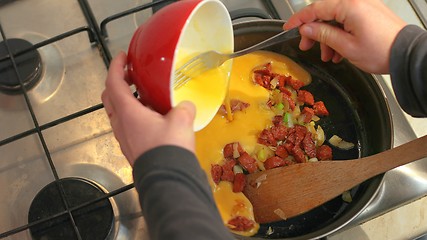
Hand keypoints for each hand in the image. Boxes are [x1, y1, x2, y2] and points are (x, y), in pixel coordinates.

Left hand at [101, 52, 195, 165]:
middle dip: (118, 82)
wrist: (166, 179)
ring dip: (126, 100)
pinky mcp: (132, 148)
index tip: (123, 57)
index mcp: (127, 112)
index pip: (113, 83)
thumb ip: (183, 107)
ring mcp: (124, 138)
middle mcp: (121, 124)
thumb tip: (187, 105)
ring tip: (145, 95)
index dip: (116, 67)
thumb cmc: (168, 148)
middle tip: (132, 75)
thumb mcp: (181, 121)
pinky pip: (127, 125)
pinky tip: (153, 117)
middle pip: (110, 97)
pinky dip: (134, 115)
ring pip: (118, 112)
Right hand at [284, 0, 405, 73]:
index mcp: (349, 6)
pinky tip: (338, 51)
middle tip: (307, 46)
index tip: (288, 28)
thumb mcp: (345, 46)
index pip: (315, 9)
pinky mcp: (369, 14)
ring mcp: (364, 7)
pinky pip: (347, 21)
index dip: (299, 20)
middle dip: (314, 32)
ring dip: (327, 37)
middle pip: (325, 13)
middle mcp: (357, 2)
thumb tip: (306, 29)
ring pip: (335, 19)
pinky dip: (339, 35)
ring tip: (327, 55)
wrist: (406, 55)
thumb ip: (323, 34)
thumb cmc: (382, 50)